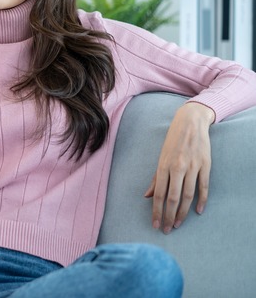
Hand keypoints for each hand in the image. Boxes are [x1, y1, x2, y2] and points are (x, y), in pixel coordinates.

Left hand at [144, 102, 214, 233]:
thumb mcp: (161, 157)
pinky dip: (201, 200)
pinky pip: (204, 187)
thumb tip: (147, 196)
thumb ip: (155, 178)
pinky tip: (198, 212)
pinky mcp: (205, 165)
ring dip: (182, 212)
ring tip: (178, 224)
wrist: (190, 123)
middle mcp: (178, 168)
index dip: (157, 211)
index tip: (155, 224)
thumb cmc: (173, 142)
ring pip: (187, 195)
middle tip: (167, 229)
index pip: (159, 194)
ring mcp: (193, 167)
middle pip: (172, 198)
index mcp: (164, 166)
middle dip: (168, 216)